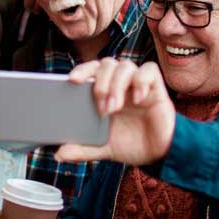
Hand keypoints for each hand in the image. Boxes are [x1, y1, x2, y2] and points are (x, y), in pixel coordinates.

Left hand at [56, 58, 175, 165]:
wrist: (159, 155)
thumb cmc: (131, 143)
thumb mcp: (103, 147)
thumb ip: (83, 148)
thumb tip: (59, 154)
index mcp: (105, 92)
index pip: (91, 69)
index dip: (82, 70)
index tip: (73, 80)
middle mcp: (120, 84)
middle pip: (106, 64)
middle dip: (101, 82)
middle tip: (101, 107)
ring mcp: (138, 84)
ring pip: (125, 65)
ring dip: (117, 85)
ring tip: (114, 108)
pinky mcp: (157, 88)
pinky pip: (149, 70)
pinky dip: (141, 81)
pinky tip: (138, 99)